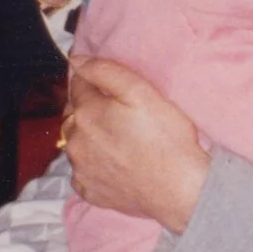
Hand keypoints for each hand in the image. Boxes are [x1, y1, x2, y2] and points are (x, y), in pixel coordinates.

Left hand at [62, 56, 209, 231]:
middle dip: (89, 110)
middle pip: (73, 115)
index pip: (78, 85)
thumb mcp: (142, 92)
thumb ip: (106, 71)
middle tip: (118, 115)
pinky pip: (83, 172)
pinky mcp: (89, 192)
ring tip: (118, 141)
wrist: (179, 190)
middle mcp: (74, 141)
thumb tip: (76, 60)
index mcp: (86, 113)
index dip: (95, 81)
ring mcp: (80, 170)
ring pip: (76, 144)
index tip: (113, 88)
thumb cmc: (166, 138)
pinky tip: (115, 164)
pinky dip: (93, 165)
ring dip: (89, 137)